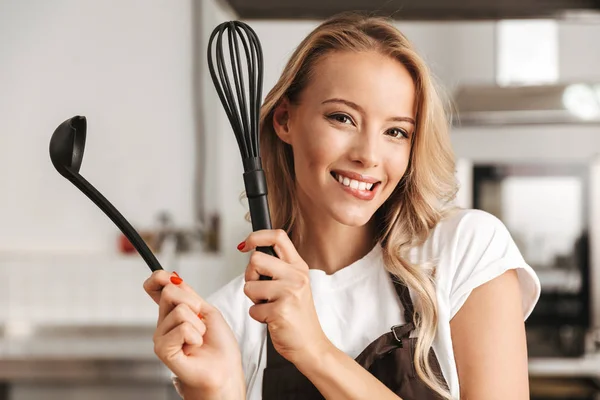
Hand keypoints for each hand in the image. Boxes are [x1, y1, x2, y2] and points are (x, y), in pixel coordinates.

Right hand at [143, 271, 244, 398]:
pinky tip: (194, 347)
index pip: (156, 289)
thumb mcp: (206, 310)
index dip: (158, 278)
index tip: (163, 276)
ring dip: (198, 324)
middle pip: (170, 293)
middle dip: (193, 302)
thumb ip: (187, 294)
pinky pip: (182, 328)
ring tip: (199, 338)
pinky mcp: (163, 350)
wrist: (224, 369)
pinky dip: (195, 336)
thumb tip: (170, 277)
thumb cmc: (218, 344)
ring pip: (180, 310)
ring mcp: (161, 336)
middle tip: (200, 320)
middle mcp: (163, 323)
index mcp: (173, 312)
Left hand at [239, 229, 330, 365]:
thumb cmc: (296, 315)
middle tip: (261, 290)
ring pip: (249, 285)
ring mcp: (289, 293)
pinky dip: (258, 316)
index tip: (245, 244)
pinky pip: (252, 308)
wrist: (310, 344)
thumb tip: (252, 250)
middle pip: (256, 259)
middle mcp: (296, 276)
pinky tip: (272, 319)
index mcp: (299, 267)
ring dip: (254, 300)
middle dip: (250, 276)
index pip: (278, 236)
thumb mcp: (294, 284)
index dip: (257, 236)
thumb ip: (278, 267)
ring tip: (270, 307)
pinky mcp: (280, 311)